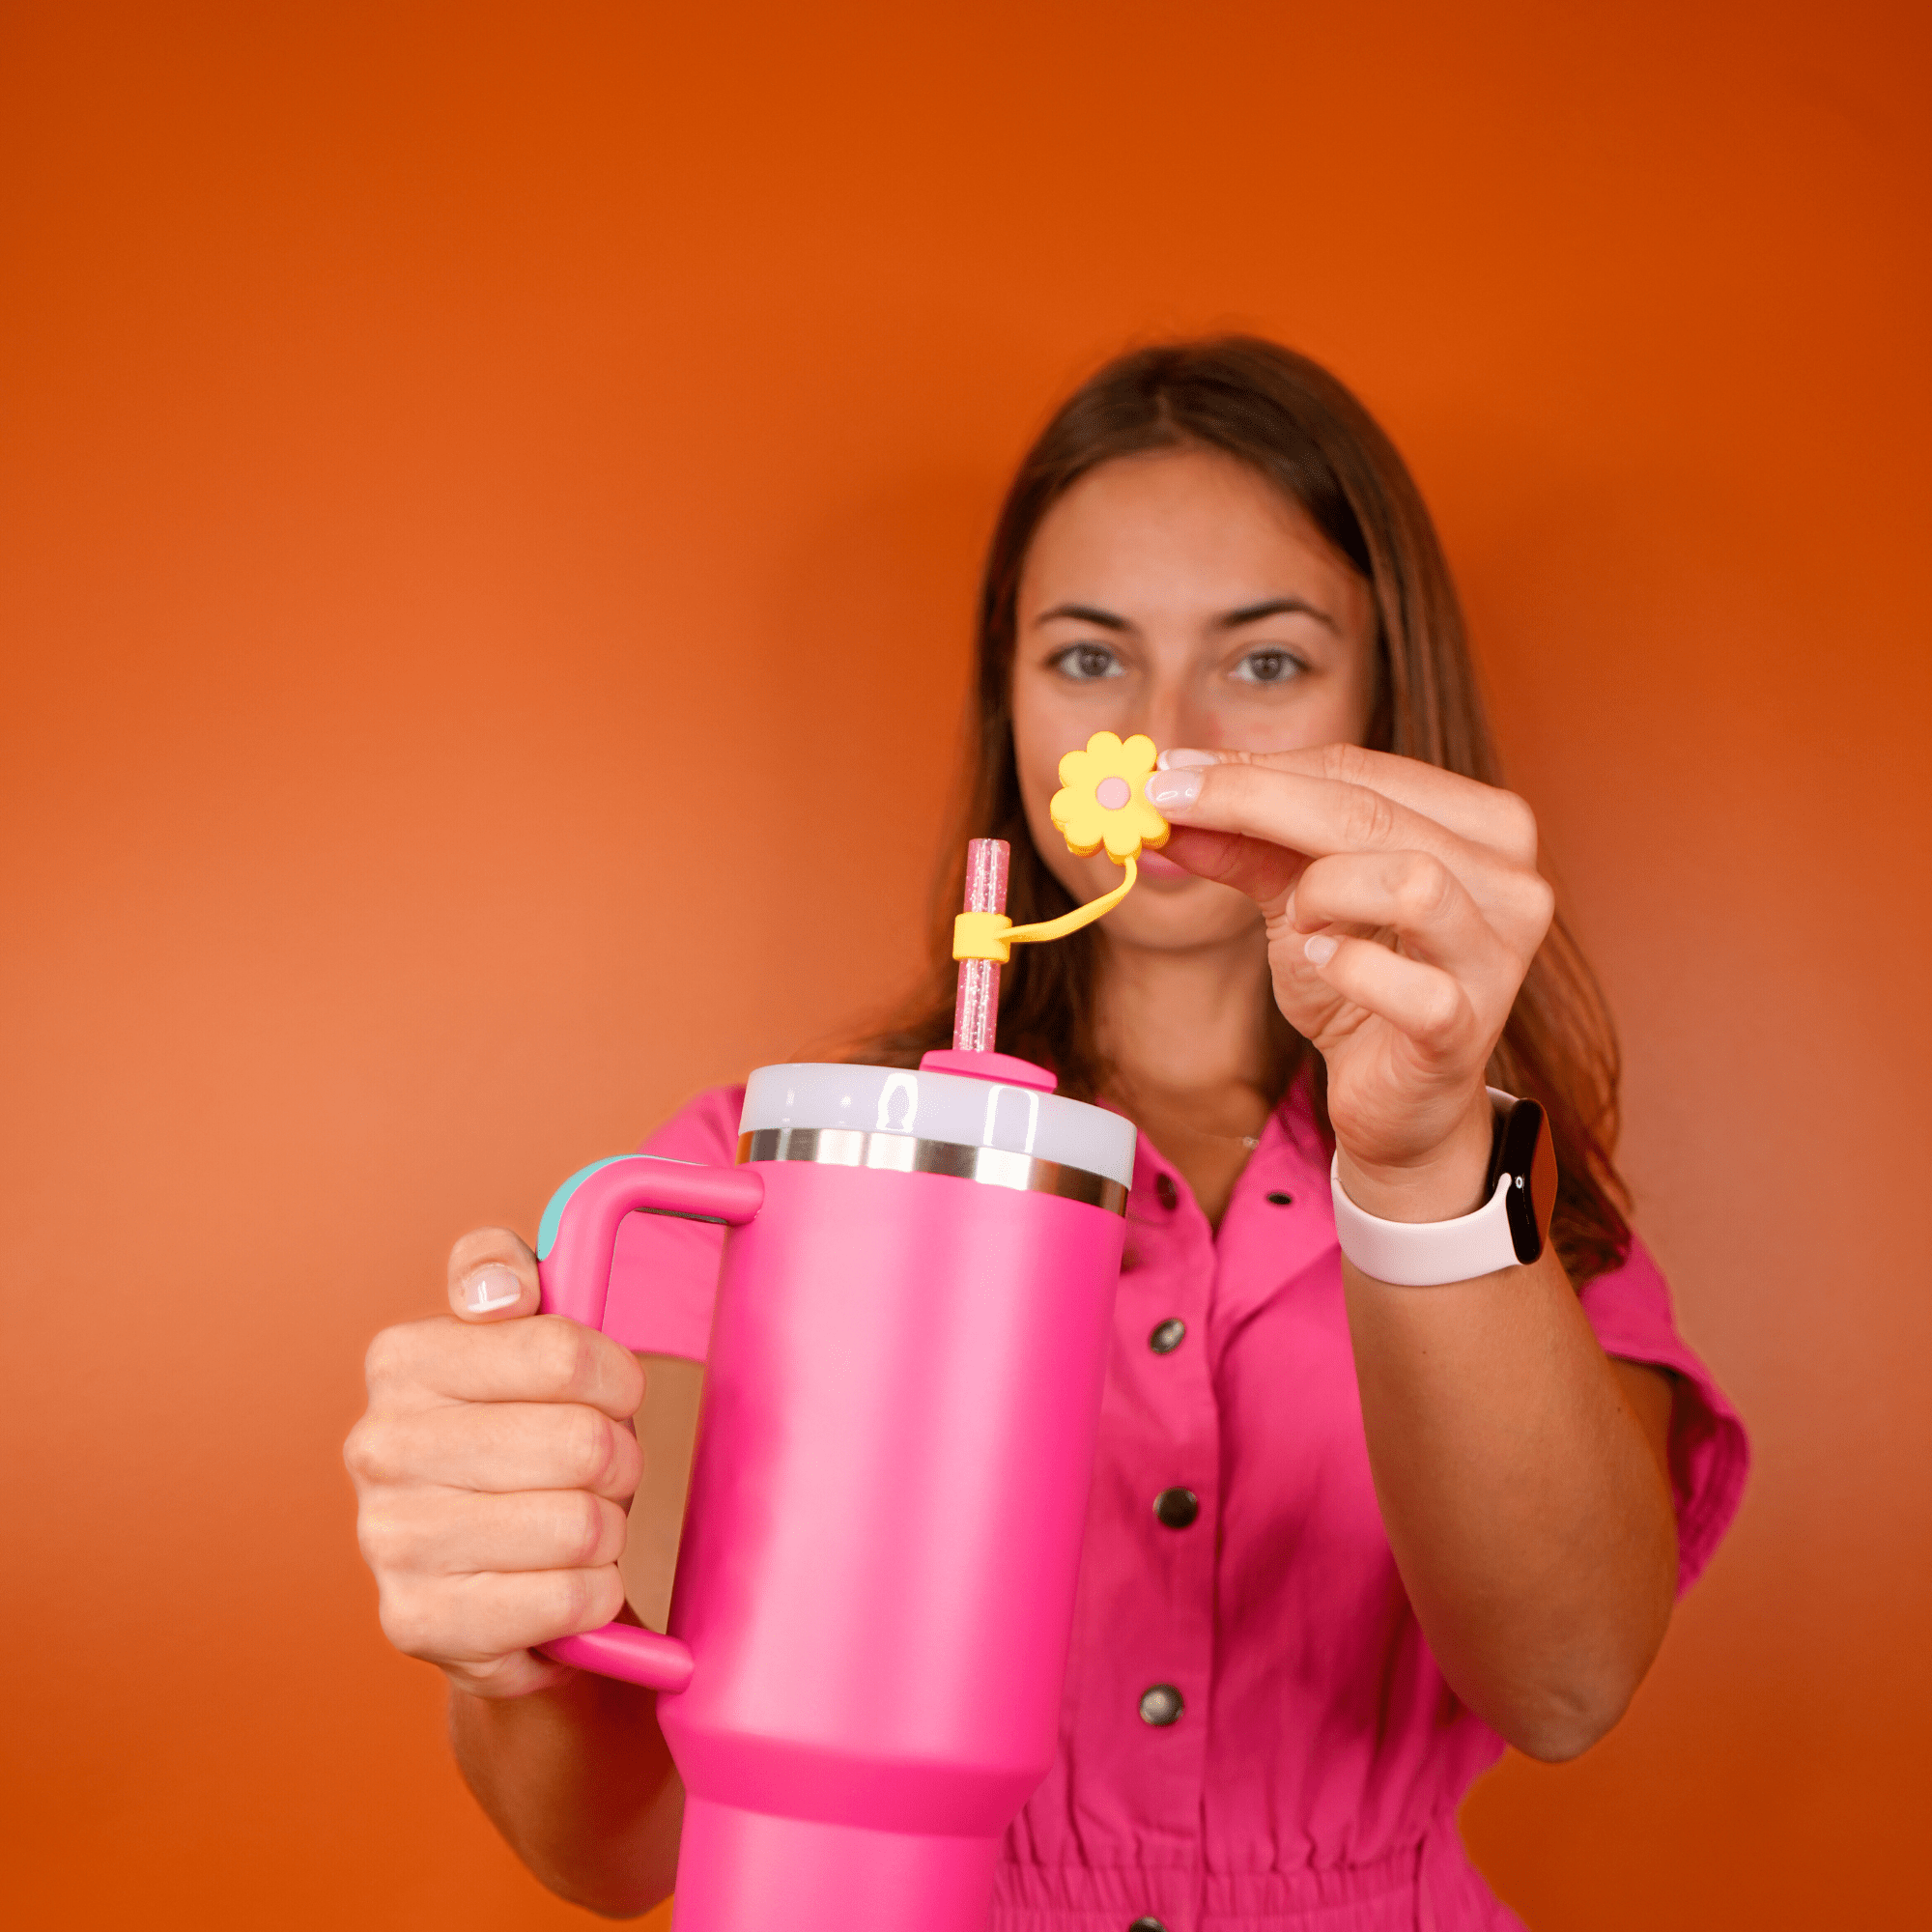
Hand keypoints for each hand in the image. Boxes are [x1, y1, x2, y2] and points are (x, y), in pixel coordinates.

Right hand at [345, 1229, 645, 1697]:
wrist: (500, 1581)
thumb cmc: (530, 1439)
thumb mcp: (523, 1338)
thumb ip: (503, 1272)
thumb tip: (503, 1294)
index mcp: (403, 1359)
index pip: (565, 1353)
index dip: (616, 1379)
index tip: (605, 1393)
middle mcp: (378, 1445)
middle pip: (582, 1442)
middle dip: (617, 1462)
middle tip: (594, 1473)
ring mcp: (389, 1539)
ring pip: (581, 1524)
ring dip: (607, 1531)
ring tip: (574, 1529)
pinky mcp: (417, 1623)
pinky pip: (570, 1598)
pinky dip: (593, 1595)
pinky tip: (560, 1585)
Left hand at [1146, 743, 1554, 1222]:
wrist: (1398, 1099)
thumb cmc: (1362, 983)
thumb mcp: (1296, 898)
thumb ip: (1244, 844)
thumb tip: (1168, 793)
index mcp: (1479, 826)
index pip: (1359, 769)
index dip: (1257, 768)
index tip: (1172, 773)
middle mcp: (1509, 880)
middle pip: (1373, 812)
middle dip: (1256, 803)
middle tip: (1174, 808)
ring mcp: (1497, 956)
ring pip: (1412, 881)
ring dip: (1325, 894)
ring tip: (1302, 924)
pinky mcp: (1467, 1027)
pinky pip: (1409, 985)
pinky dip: (1348, 968)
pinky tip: (1323, 965)